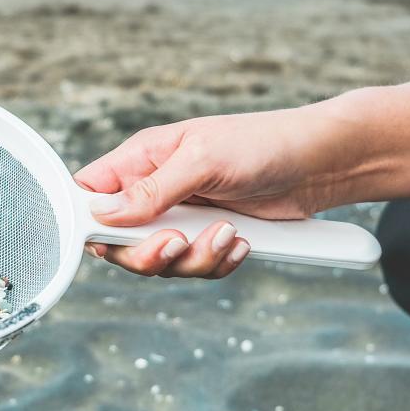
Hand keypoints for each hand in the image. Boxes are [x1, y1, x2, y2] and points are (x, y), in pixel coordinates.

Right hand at [74, 108, 326, 277]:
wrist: (320, 163)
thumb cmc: (262, 143)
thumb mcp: (201, 160)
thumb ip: (151, 190)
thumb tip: (101, 213)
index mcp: (142, 159)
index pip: (90, 194)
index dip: (89, 221)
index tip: (107, 238)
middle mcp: (156, 191)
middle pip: (119, 241)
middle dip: (147, 253)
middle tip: (177, 244)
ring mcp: (182, 217)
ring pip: (159, 262)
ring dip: (194, 258)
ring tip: (228, 234)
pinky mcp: (209, 238)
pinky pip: (195, 267)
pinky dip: (218, 263)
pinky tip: (241, 243)